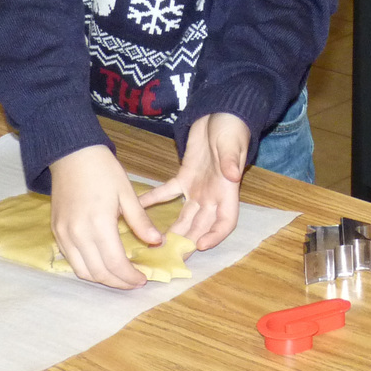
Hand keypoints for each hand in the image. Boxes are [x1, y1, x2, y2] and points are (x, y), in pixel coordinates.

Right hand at [49, 145, 161, 289]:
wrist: (72, 153)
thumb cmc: (103, 169)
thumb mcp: (127, 192)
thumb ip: (140, 221)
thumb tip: (157, 242)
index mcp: (99, 223)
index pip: (115, 263)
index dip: (130, 277)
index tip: (142, 279)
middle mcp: (78, 234)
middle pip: (99, 273)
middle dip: (118, 283)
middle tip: (133, 282)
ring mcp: (64, 234)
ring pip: (82, 271)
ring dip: (102, 279)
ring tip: (119, 276)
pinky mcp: (57, 231)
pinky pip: (71, 259)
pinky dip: (86, 268)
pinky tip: (101, 263)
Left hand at [140, 112, 248, 251]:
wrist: (220, 113)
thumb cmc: (231, 128)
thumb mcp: (232, 143)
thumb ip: (231, 159)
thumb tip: (232, 175)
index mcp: (228, 190)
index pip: (226, 221)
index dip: (215, 236)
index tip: (200, 246)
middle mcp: (214, 195)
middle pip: (201, 225)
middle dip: (187, 242)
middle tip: (169, 257)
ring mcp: (198, 188)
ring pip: (184, 216)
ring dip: (172, 230)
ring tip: (153, 245)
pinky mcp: (185, 176)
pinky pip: (168, 192)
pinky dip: (154, 199)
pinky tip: (137, 206)